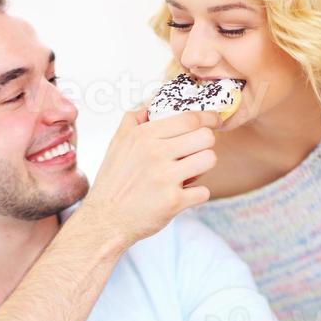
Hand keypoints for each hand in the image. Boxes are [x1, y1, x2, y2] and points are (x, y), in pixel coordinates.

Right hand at [81, 107, 219, 246]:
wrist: (105, 220)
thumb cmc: (114, 182)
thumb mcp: (118, 143)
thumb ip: (136, 118)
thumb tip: (154, 100)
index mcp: (143, 136)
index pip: (190, 118)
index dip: (208, 119)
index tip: (214, 122)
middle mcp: (155, 153)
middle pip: (205, 137)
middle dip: (206, 145)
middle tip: (196, 152)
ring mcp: (165, 177)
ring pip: (209, 160)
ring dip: (203, 167)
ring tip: (189, 173)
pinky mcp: (173, 201)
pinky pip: (204, 191)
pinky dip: (196, 195)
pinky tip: (182, 195)